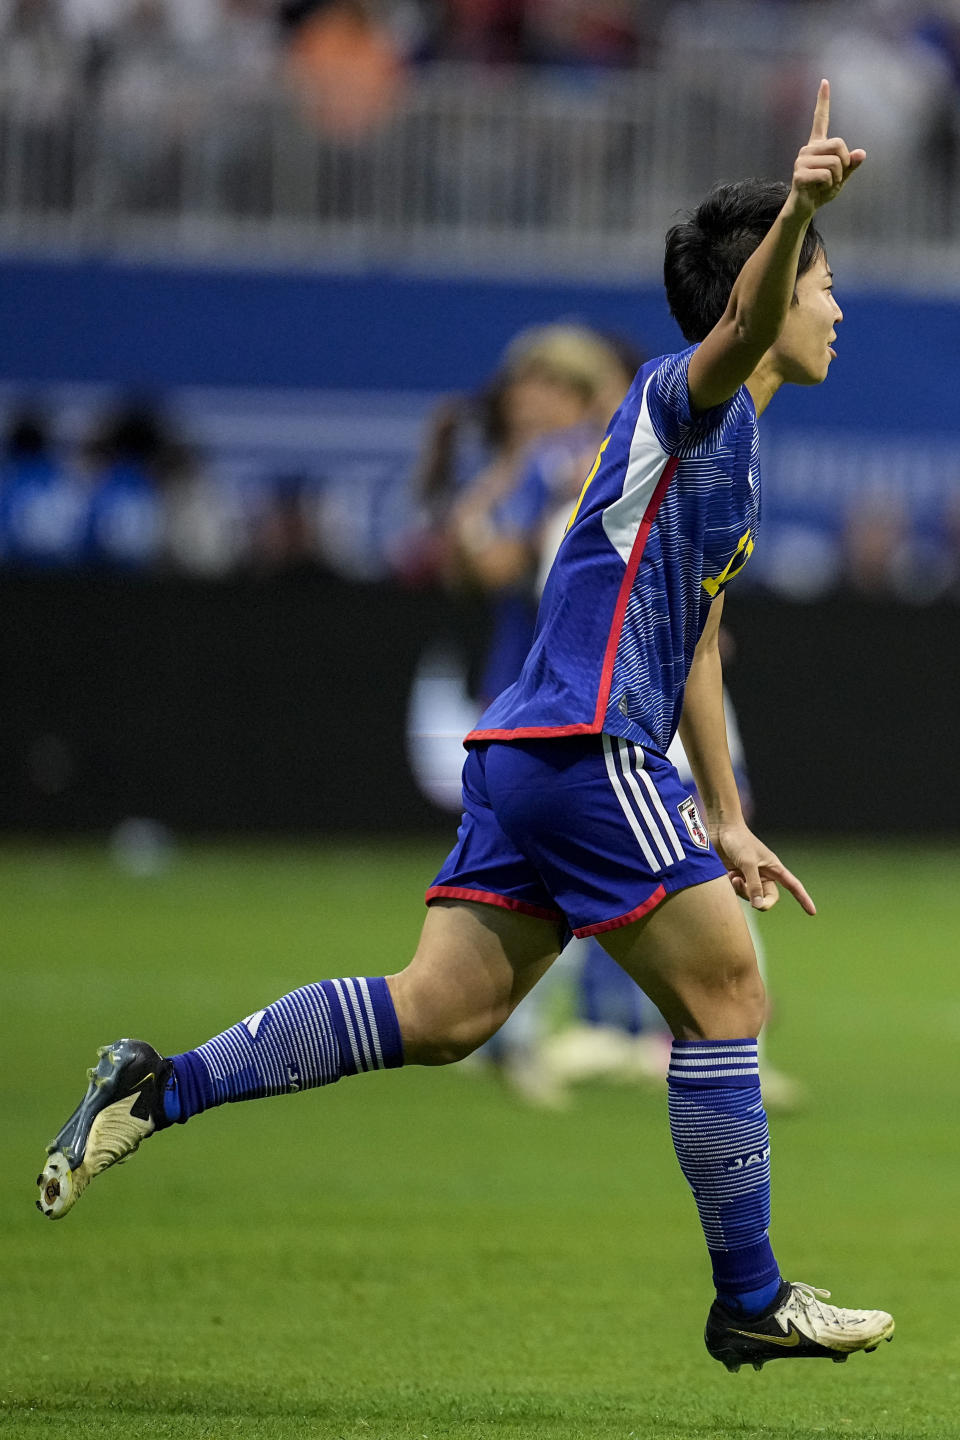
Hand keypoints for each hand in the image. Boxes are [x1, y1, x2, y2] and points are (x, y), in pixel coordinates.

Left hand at [712, 820, 816, 914]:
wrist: (721, 830)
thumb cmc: (738, 841)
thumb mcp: (748, 863)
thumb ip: (753, 885)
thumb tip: (758, 905)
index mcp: (774, 868)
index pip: (793, 886)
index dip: (803, 899)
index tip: (812, 912)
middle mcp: (764, 874)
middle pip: (768, 898)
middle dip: (760, 902)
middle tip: (753, 903)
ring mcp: (750, 877)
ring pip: (751, 897)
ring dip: (743, 892)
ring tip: (734, 878)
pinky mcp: (737, 877)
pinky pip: (739, 892)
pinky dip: (734, 887)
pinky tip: (728, 875)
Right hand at [790, 79, 864, 218]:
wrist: (804, 208)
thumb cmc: (822, 190)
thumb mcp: (841, 177)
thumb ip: (850, 165)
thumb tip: (861, 154)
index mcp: (817, 146)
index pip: (820, 119)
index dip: (823, 101)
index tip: (825, 82)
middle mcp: (808, 149)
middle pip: (838, 144)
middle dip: (844, 162)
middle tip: (837, 176)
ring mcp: (802, 161)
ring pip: (834, 161)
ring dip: (837, 177)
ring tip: (827, 184)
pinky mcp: (800, 174)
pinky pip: (826, 175)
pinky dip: (829, 184)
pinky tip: (819, 189)